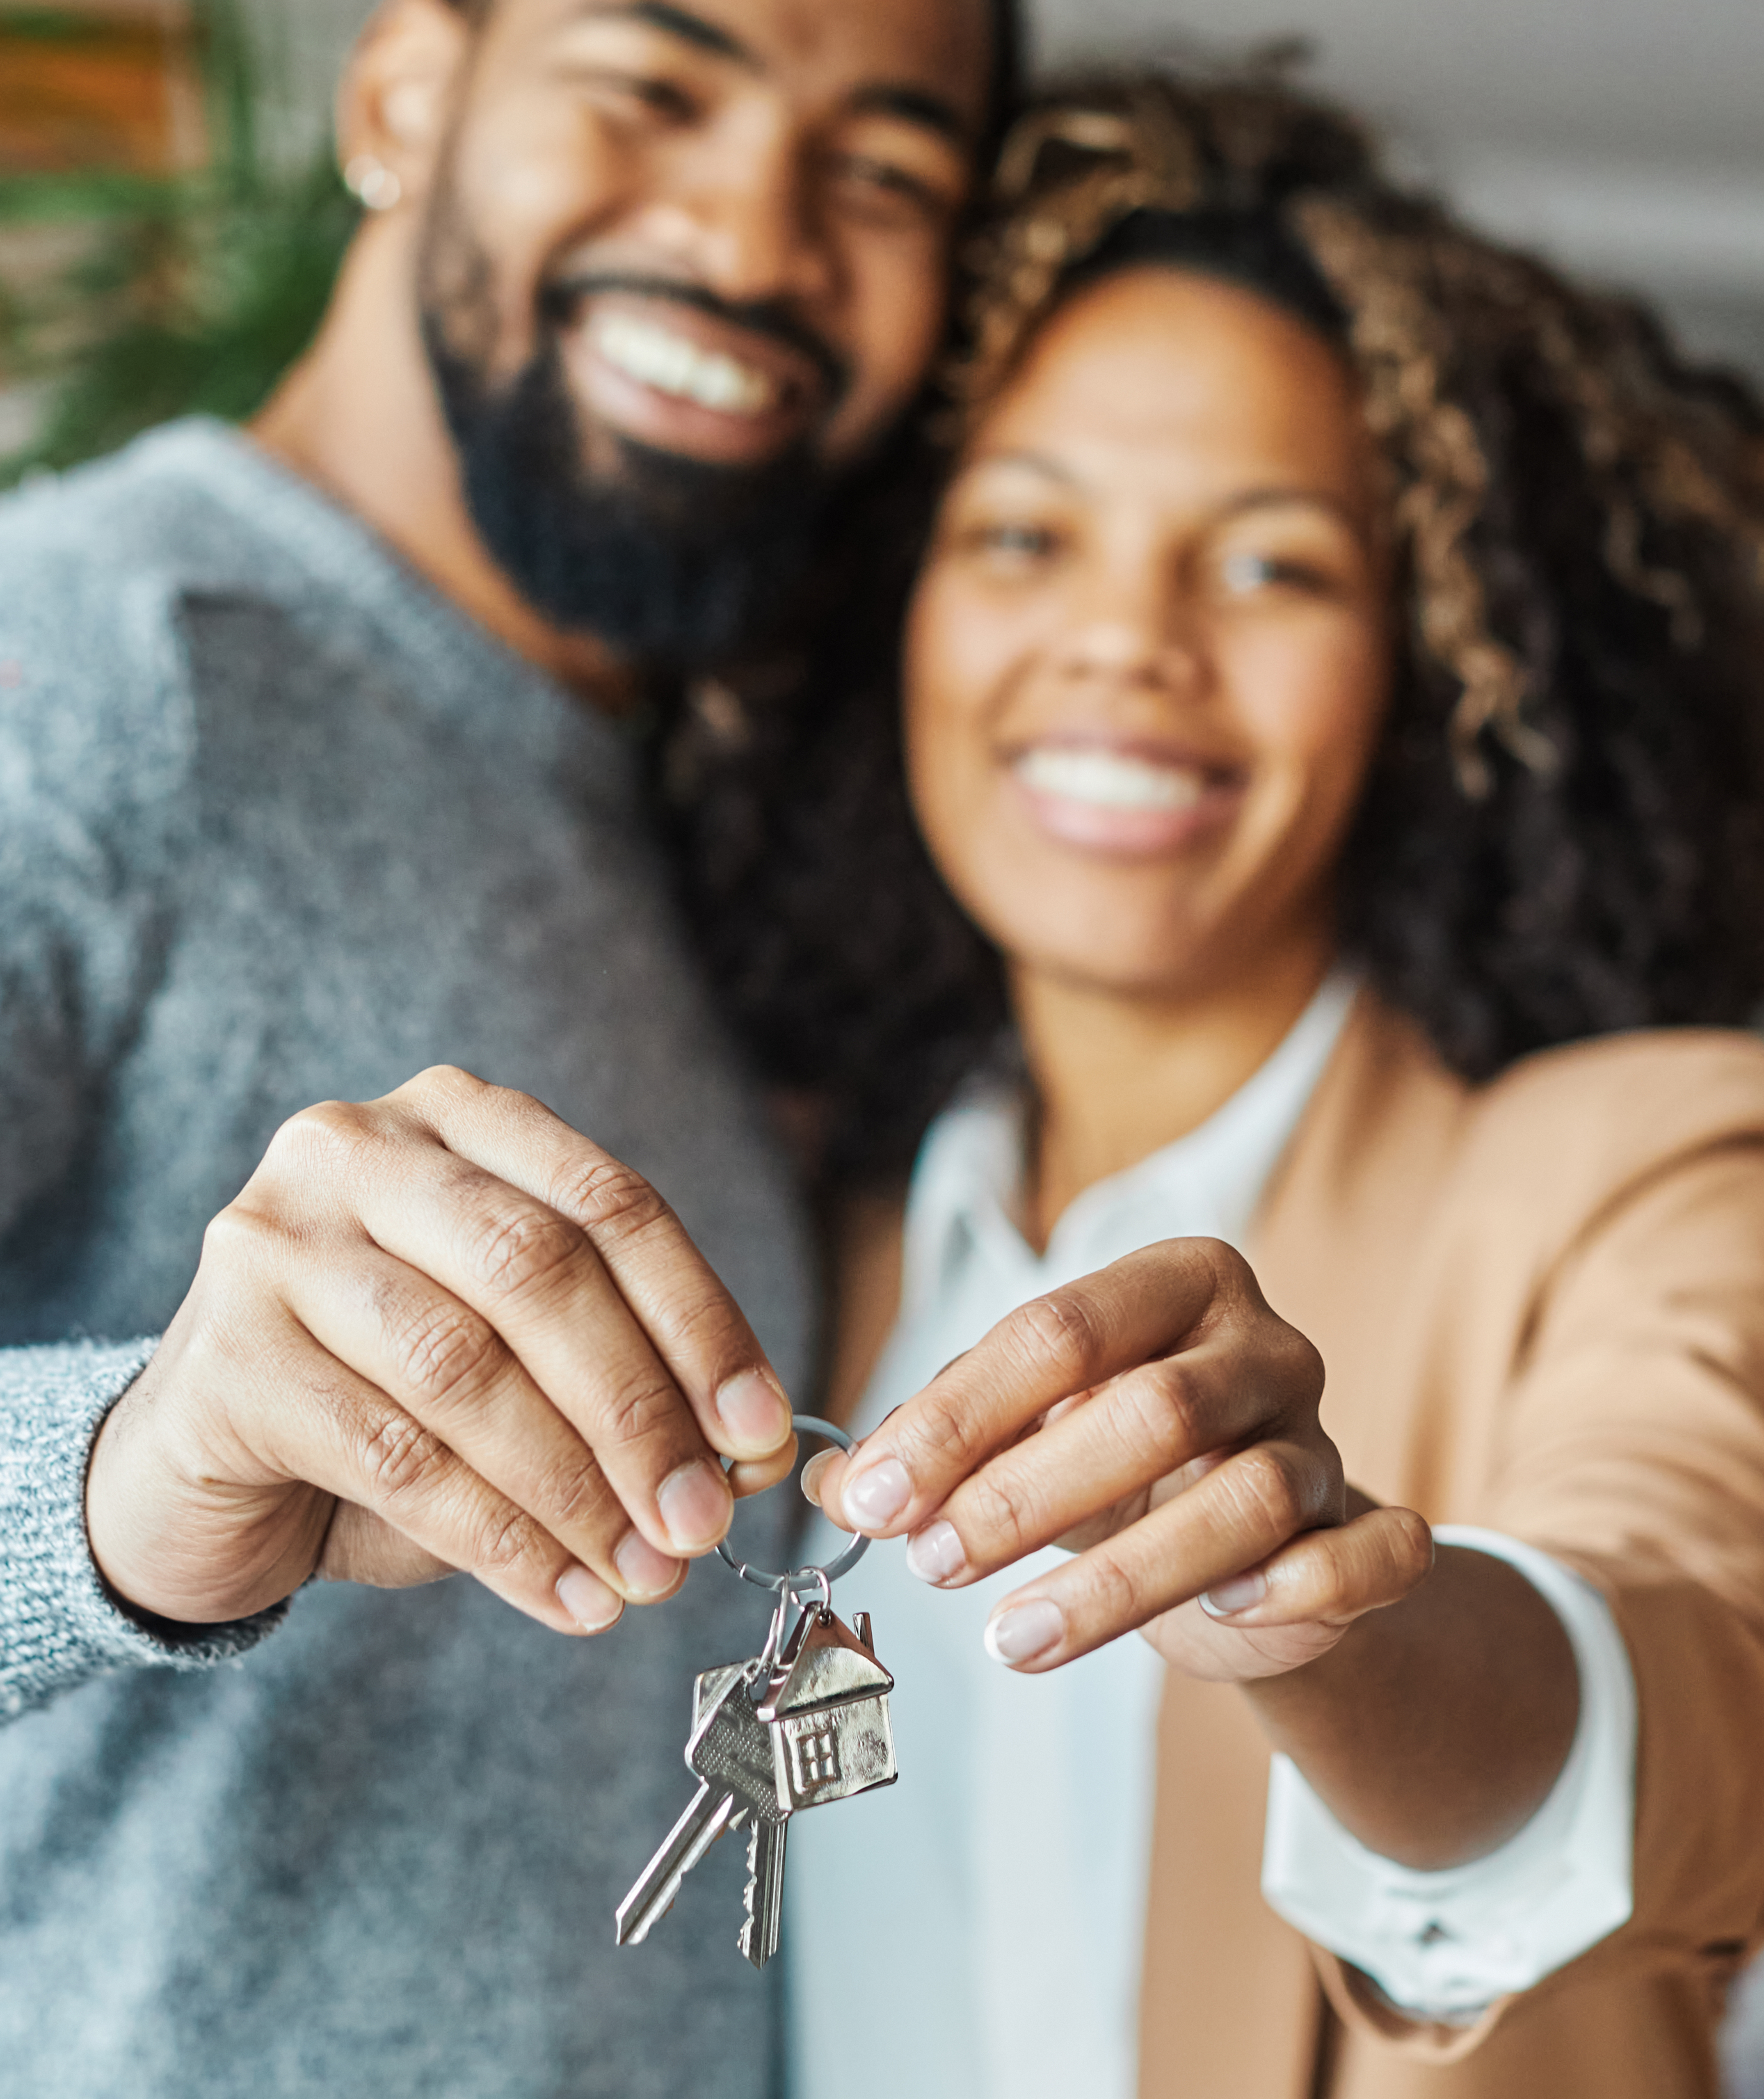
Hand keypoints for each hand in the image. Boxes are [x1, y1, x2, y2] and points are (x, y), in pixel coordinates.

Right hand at [87, 1067, 796, 1636]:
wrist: (202, 1469)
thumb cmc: (388, 1403)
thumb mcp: (524, 1373)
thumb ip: (630, 1389)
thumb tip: (753, 1459)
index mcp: (456, 1119)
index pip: (611, 1203)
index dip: (699, 1321)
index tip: (761, 1433)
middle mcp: (357, 1150)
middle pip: (538, 1271)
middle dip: (639, 1409)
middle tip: (704, 1519)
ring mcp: (275, 1242)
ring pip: (465, 1366)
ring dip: (575, 1488)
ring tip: (644, 1574)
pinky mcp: (227, 1356)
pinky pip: (395, 1456)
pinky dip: (501, 1540)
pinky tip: (565, 1596)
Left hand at [805, 1238, 1429, 1679]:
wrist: (1250, 1539)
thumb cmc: (1120, 1465)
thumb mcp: (1025, 1435)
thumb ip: (935, 1446)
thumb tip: (823, 1481)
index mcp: (1174, 1285)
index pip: (1056, 1334)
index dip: (955, 1420)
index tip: (870, 1497)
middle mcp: (1262, 1346)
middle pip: (1151, 1409)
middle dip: (1025, 1495)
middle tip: (930, 1564)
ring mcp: (1325, 1438)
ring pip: (1245, 1499)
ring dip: (1119, 1580)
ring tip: (1011, 1639)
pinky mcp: (1367, 1532)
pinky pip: (1369, 1555)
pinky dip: (1299, 1588)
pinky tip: (1224, 1616)